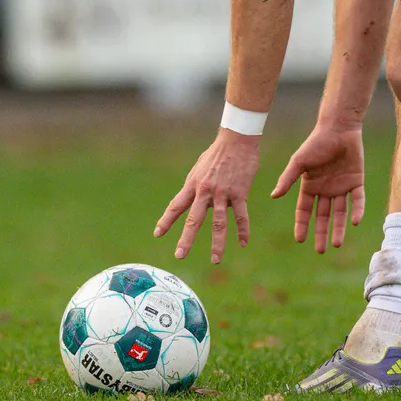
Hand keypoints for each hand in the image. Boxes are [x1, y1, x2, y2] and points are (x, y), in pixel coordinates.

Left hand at [153, 129, 259, 263]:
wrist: (236, 140)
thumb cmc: (216, 154)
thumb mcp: (199, 169)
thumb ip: (196, 187)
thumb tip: (197, 203)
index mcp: (193, 184)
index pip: (176, 206)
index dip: (166, 221)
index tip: (158, 234)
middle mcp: (205, 191)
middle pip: (194, 219)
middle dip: (186, 239)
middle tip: (179, 255)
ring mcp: (222, 193)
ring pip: (219, 223)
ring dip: (217, 244)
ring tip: (215, 259)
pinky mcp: (239, 193)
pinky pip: (240, 216)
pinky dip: (242, 231)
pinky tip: (242, 243)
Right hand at [270, 127, 365, 253]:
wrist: (338, 128)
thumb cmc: (315, 143)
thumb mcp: (299, 162)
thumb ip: (288, 179)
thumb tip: (273, 196)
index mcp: (310, 185)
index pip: (304, 210)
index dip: (302, 225)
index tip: (300, 240)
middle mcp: (325, 189)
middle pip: (323, 216)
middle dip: (321, 233)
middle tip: (320, 251)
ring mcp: (341, 186)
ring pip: (340, 213)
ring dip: (339, 228)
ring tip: (336, 245)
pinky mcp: (356, 181)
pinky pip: (357, 200)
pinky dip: (357, 211)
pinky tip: (354, 222)